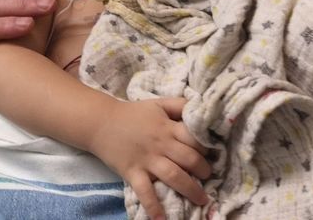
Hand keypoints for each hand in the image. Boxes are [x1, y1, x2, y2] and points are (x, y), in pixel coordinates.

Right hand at [90, 98, 210, 219]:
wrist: (100, 123)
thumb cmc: (132, 114)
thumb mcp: (158, 104)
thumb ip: (179, 104)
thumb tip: (199, 108)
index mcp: (168, 127)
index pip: (194, 138)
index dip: (206, 147)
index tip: (212, 154)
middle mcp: (160, 144)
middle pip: (189, 159)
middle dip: (204, 170)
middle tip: (209, 176)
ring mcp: (146, 160)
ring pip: (174, 176)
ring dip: (191, 189)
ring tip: (202, 198)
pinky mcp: (132, 173)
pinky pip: (145, 192)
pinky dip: (153, 206)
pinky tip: (162, 219)